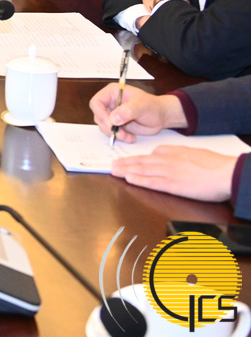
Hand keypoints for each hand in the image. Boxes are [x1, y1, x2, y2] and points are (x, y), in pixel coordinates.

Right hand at [90, 84, 185, 141]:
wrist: (162, 116)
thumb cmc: (153, 106)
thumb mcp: (142, 106)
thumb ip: (127, 111)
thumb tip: (113, 119)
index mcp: (112, 93)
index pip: (96, 102)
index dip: (99, 113)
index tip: (110, 124)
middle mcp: (110, 103)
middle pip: (98, 116)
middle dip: (108, 127)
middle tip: (120, 133)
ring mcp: (112, 114)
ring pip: (104, 126)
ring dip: (115, 133)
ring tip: (128, 136)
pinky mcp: (117, 124)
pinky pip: (111, 132)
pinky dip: (120, 137)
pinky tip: (131, 137)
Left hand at [111, 145, 239, 203]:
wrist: (225, 173)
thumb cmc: (215, 164)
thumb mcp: (194, 152)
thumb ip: (179, 153)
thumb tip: (166, 155)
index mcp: (174, 152)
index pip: (151, 155)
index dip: (137, 158)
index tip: (127, 160)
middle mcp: (168, 160)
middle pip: (142, 161)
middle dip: (126, 163)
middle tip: (112, 164)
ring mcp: (169, 172)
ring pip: (142, 170)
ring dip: (126, 171)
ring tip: (114, 171)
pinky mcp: (173, 185)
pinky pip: (151, 182)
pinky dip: (138, 180)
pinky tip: (128, 179)